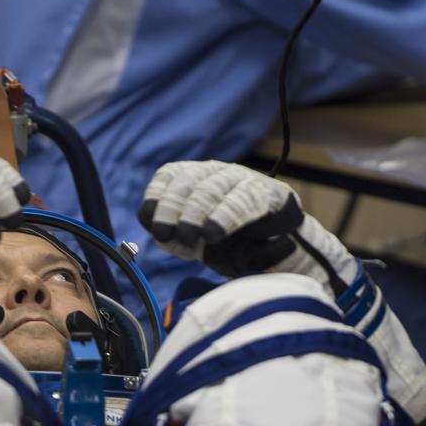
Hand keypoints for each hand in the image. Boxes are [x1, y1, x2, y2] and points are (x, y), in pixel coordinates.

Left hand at [139, 161, 357, 292]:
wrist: (277, 252)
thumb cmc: (232, 245)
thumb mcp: (196, 242)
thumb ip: (174, 237)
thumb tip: (159, 233)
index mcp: (195, 179)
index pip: (170, 175)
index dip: (157, 195)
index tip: (149, 219)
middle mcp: (216, 173)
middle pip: (188, 182)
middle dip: (172, 208)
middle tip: (165, 233)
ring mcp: (241, 180)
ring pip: (211, 189)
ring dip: (194, 213)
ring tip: (189, 236)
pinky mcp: (265, 194)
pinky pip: (241, 201)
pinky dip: (224, 217)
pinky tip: (213, 232)